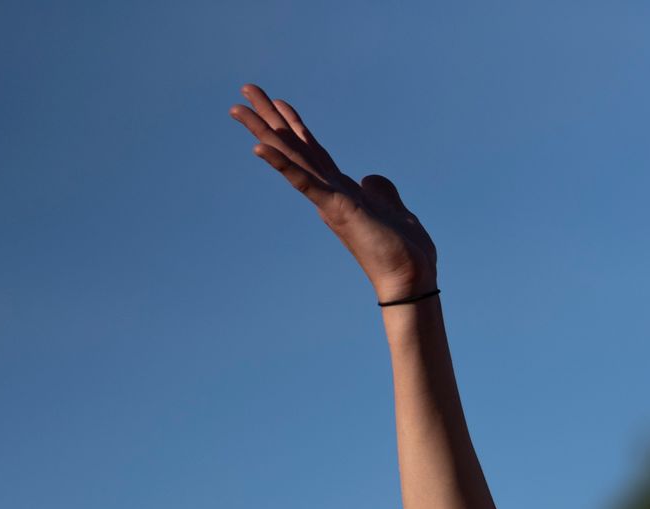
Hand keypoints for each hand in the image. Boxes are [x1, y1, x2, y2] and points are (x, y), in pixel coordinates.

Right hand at [229, 83, 437, 300]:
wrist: (411, 277)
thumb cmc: (403, 250)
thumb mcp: (394, 209)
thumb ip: (381, 191)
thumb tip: (371, 178)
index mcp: (341, 190)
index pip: (313, 150)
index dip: (295, 125)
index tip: (278, 101)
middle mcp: (329, 191)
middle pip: (294, 146)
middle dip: (268, 118)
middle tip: (245, 89)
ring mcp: (329, 199)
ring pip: (291, 157)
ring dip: (263, 131)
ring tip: (238, 108)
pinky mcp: (336, 208)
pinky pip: (304, 182)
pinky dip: (282, 164)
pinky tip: (259, 147)